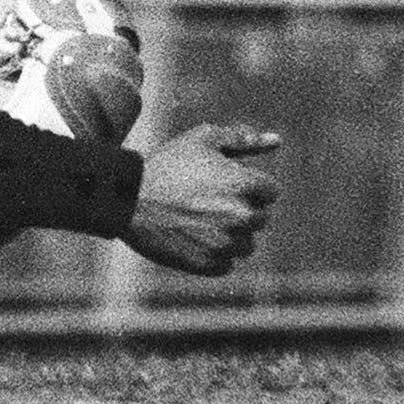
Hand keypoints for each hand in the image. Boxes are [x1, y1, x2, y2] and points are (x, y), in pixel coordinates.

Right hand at [126, 124, 282, 275]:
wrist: (126, 200)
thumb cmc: (168, 165)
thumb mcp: (203, 139)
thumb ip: (243, 138)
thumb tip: (276, 141)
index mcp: (245, 185)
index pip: (270, 192)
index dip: (248, 185)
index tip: (223, 184)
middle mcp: (241, 217)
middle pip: (261, 219)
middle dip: (241, 210)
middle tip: (207, 203)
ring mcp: (225, 244)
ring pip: (246, 244)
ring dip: (231, 235)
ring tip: (199, 221)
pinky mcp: (208, 265)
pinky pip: (227, 264)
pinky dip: (214, 255)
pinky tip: (193, 238)